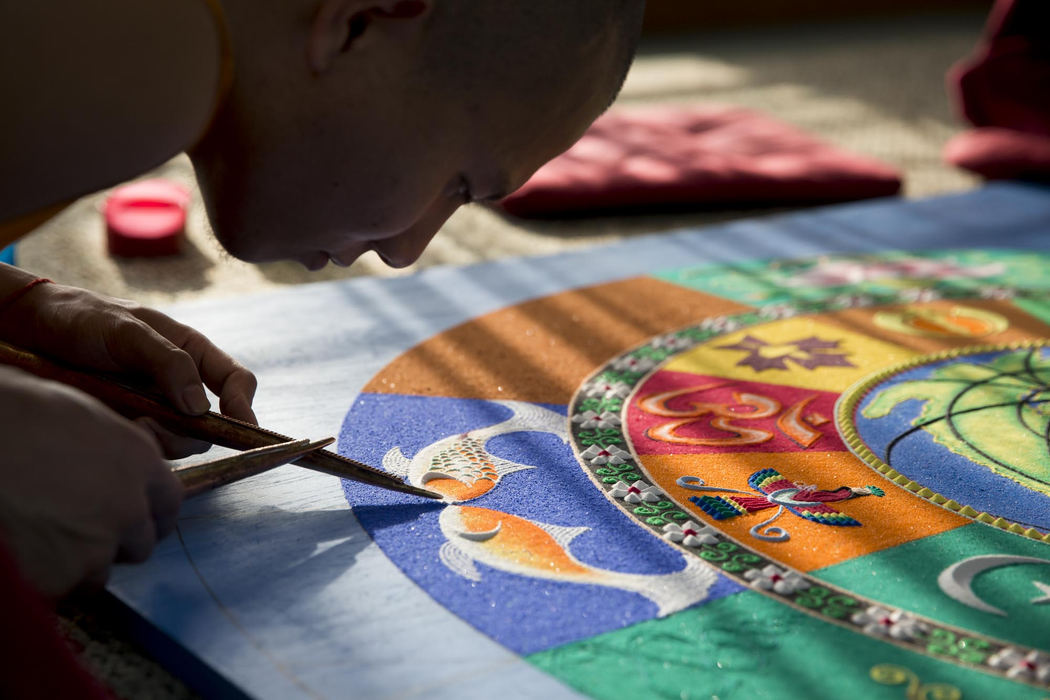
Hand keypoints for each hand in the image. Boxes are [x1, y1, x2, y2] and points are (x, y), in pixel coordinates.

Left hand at [0, 270, 256, 454]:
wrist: (30, 332)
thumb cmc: (83, 319)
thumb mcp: (127, 331)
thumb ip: (168, 363)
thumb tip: (199, 407)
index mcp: (191, 353)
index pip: (235, 381)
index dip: (243, 405)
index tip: (240, 426)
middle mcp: (180, 384)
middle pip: (211, 422)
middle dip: (191, 431)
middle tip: (155, 424)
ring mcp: (155, 408)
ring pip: (182, 442)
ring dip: (162, 441)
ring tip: (129, 423)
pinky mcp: (130, 427)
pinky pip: (150, 450)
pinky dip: (139, 446)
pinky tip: (116, 428)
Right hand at [0, 367, 182, 596]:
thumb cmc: (13, 412)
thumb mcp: (79, 414)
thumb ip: (109, 448)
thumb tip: (109, 461)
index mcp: (138, 460)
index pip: (169, 502)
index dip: (147, 512)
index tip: (131, 516)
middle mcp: (128, 507)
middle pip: (141, 543)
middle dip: (114, 542)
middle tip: (75, 529)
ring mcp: (95, 547)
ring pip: (99, 572)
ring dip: (76, 564)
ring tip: (38, 537)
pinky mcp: (57, 577)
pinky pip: (59, 589)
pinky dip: (42, 578)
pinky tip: (19, 551)